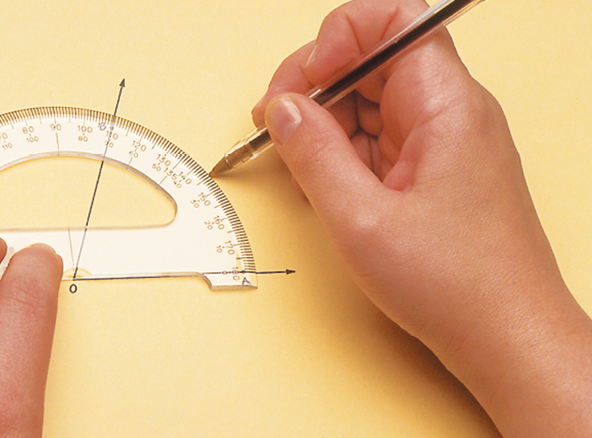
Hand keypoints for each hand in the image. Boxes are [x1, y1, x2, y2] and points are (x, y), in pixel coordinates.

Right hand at [252, 0, 591, 435]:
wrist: (506, 338)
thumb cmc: (455, 285)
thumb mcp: (360, 219)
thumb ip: (313, 153)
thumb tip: (283, 109)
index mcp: (446, 105)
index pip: (393, 21)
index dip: (338, 39)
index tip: (303, 83)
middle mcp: (451, 111)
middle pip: (373, 59)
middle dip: (318, 86)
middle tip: (279, 126)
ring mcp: (444, 140)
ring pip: (372, 100)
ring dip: (327, 125)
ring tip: (302, 170)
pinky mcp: (435, 168)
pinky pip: (381, 138)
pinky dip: (345, 154)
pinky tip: (326, 187)